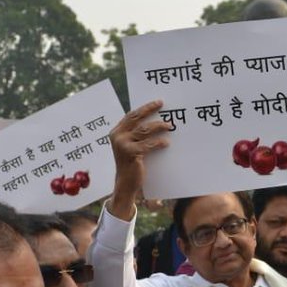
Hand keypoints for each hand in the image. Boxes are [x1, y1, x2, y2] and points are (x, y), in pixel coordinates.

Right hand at [107, 100, 172, 219]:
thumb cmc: (131, 164)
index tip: (157, 103)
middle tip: (162, 105)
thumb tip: (153, 121)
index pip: (131, 115)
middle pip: (136, 118)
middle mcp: (117, 136)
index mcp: (116, 132)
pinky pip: (148, 144)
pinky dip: (159, 143)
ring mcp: (123, 144)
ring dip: (159, 126)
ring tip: (169, 126)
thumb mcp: (130, 146)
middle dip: (150, 109)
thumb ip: (135, 134)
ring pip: (144, 130)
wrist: (125, 183)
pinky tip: (166, 143)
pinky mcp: (131, 153)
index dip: (144, 108)